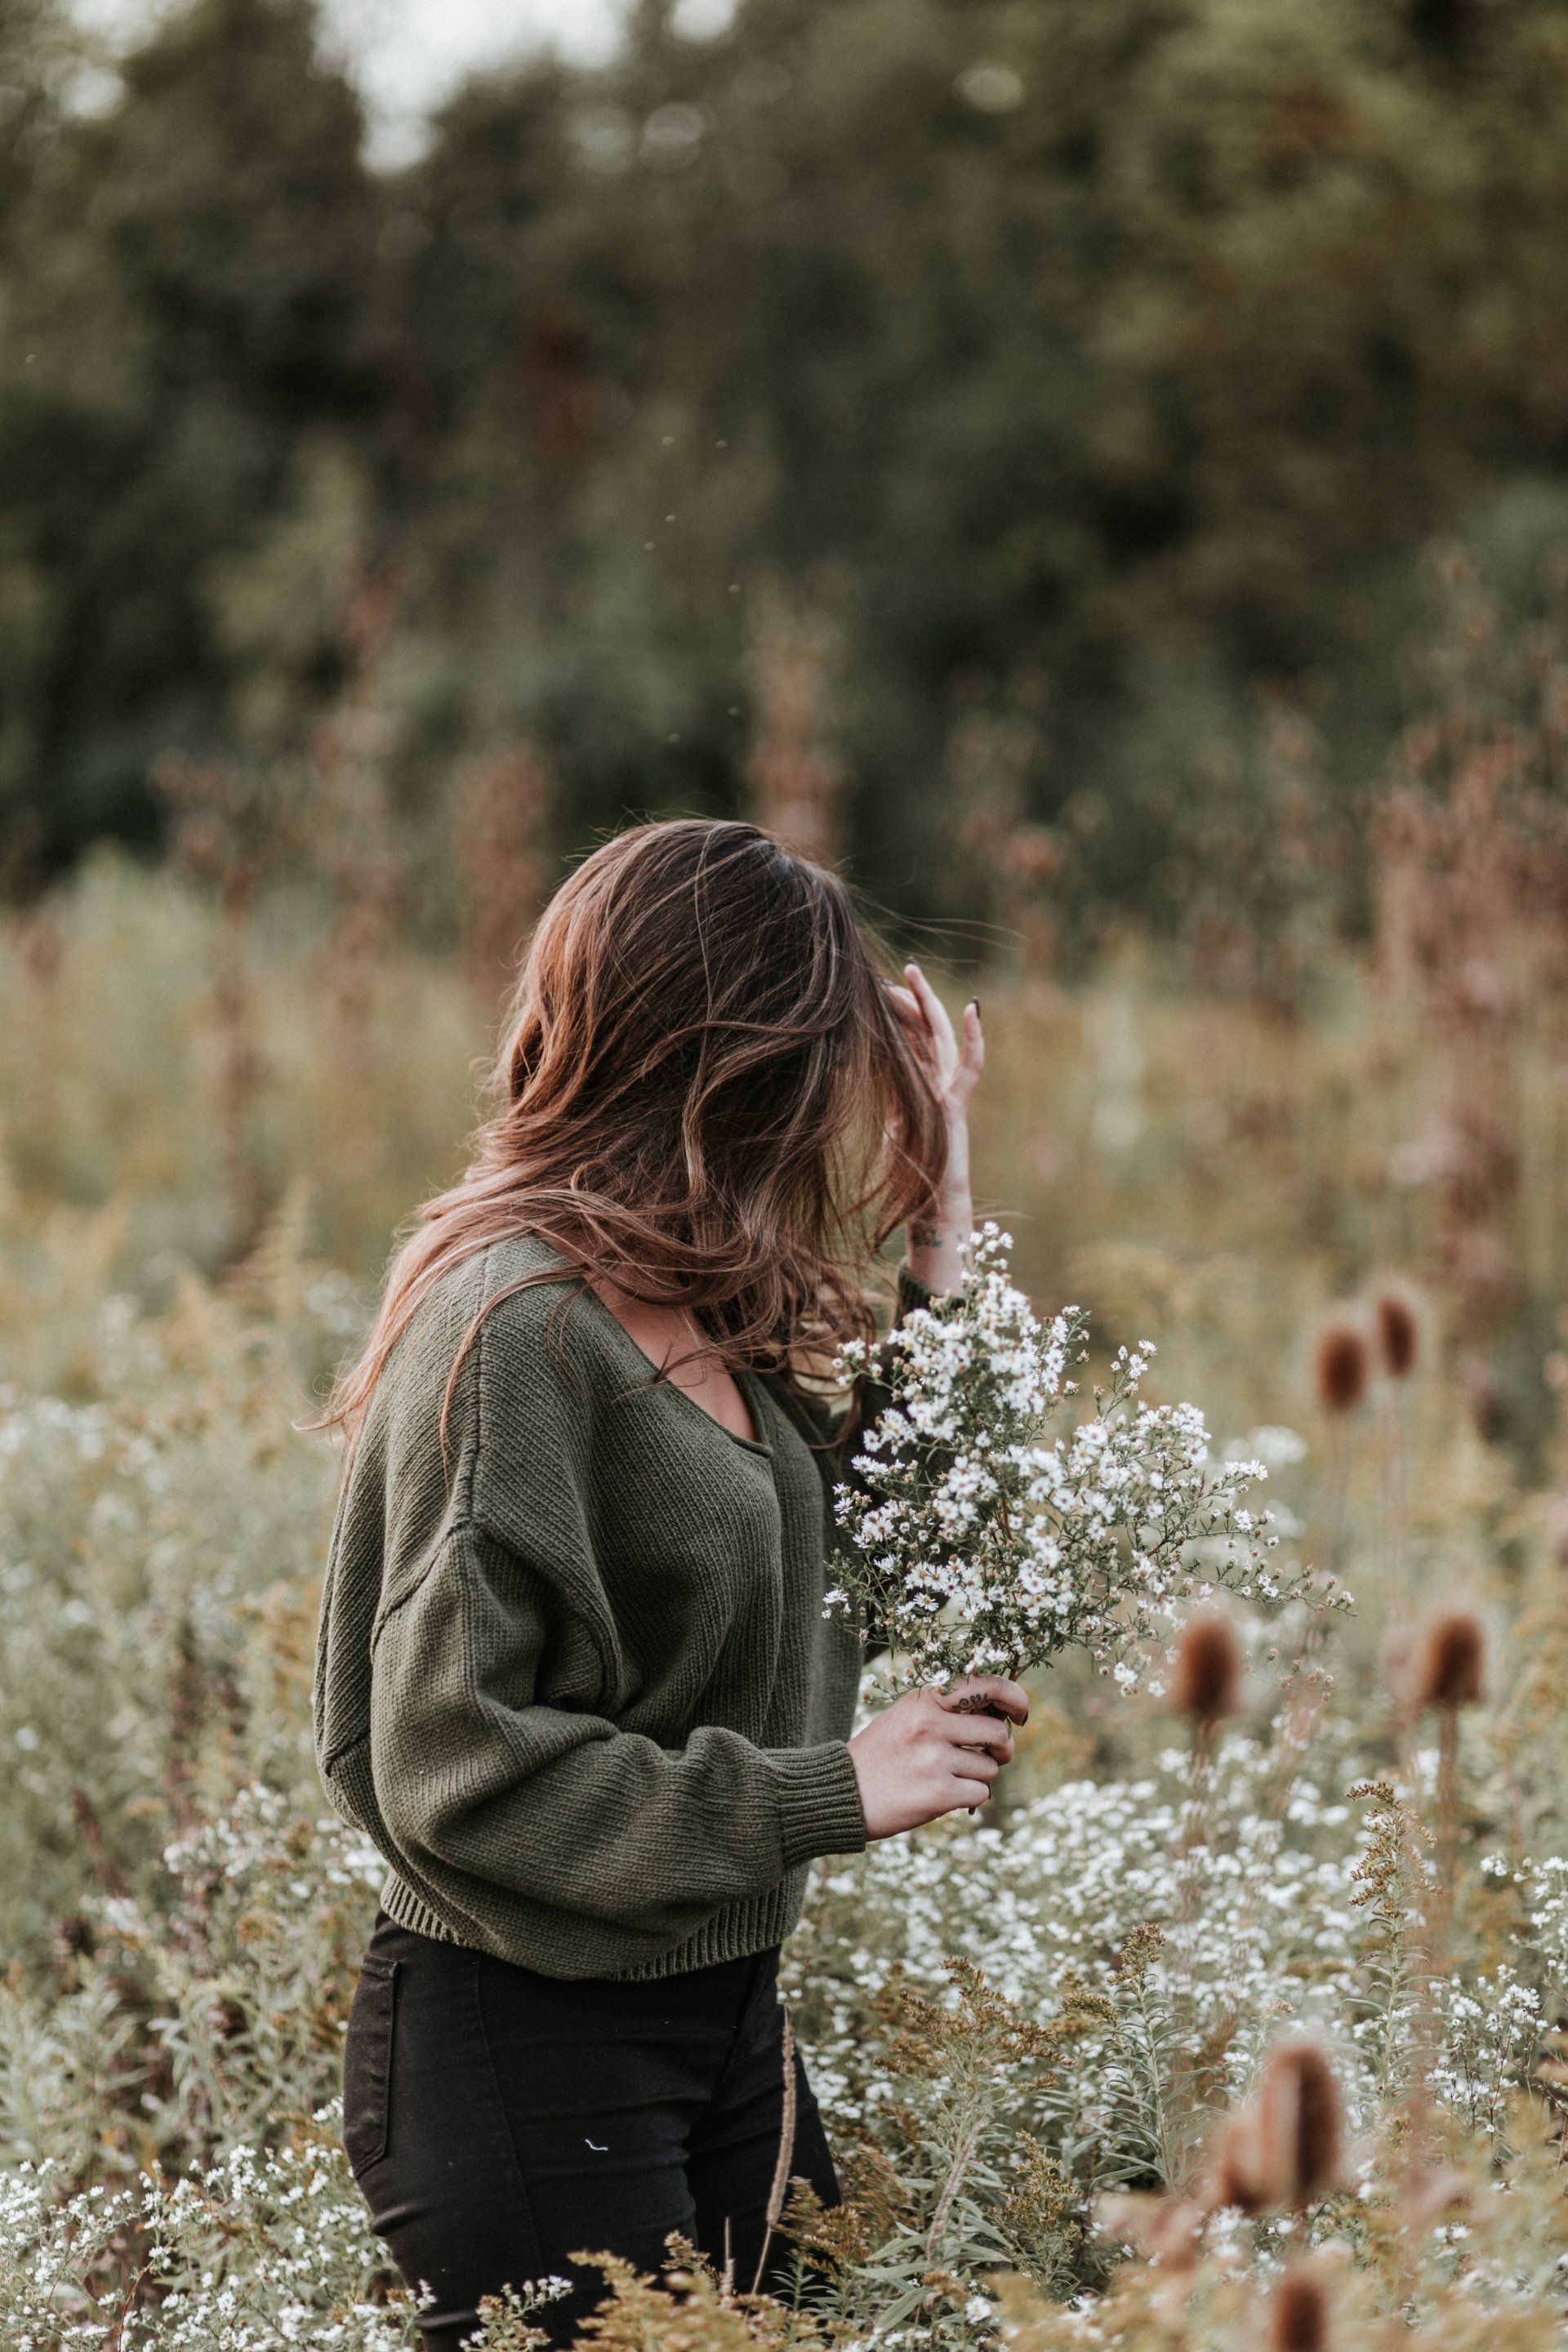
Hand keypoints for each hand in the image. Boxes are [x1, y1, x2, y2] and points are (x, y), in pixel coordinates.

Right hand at [847, 1676, 1027, 1839]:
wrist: (843, 1792)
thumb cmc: (882, 1754)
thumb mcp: (908, 1716)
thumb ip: (947, 1711)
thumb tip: (1000, 1716)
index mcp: (924, 1700)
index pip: (985, 1685)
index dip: (1014, 1697)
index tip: (1020, 1713)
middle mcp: (930, 1725)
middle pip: (997, 1733)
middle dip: (1002, 1748)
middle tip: (992, 1755)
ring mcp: (934, 1760)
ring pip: (990, 1768)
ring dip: (979, 1776)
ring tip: (949, 1776)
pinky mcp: (938, 1793)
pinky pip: (980, 1793)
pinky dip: (970, 1797)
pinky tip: (945, 1795)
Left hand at [886, 961, 984, 1293]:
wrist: (932, 1209)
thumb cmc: (909, 1179)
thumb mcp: (889, 1132)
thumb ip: (887, 1106)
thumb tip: (860, 1086)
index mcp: (917, 1089)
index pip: (908, 1041)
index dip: (897, 1015)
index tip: (878, 990)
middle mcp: (936, 1086)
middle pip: (925, 1032)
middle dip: (913, 999)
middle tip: (901, 968)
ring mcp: (949, 1094)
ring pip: (941, 1039)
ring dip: (929, 1005)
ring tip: (914, 974)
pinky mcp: (956, 1106)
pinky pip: (969, 1066)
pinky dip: (974, 1037)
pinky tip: (971, 1010)